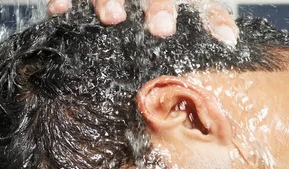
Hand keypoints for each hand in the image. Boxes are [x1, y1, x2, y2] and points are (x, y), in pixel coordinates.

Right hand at [47, 0, 237, 44]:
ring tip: (113, 18)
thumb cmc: (156, 13)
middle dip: (160, 7)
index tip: (226, 41)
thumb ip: (202, 22)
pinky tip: (59, 10)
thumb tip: (229, 43)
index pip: (202, 5)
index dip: (214, 21)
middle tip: (162, 29)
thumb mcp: (183, 15)